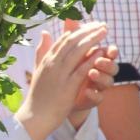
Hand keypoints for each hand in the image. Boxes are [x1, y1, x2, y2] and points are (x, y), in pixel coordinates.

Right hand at [20, 21, 109, 139]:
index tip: (91, 25)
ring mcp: (59, 74)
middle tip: (102, 24)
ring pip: (77, 51)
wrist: (35, 115)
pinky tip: (100, 52)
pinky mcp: (67, 86)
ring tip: (104, 32)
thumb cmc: (38, 95)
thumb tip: (44, 32)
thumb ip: (41, 51)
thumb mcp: (38, 70)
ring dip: (92, 39)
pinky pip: (81, 69)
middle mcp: (52, 64)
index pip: (63, 39)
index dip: (78, 30)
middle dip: (88, 30)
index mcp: (46, 60)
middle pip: (72, 41)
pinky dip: (90, 59)